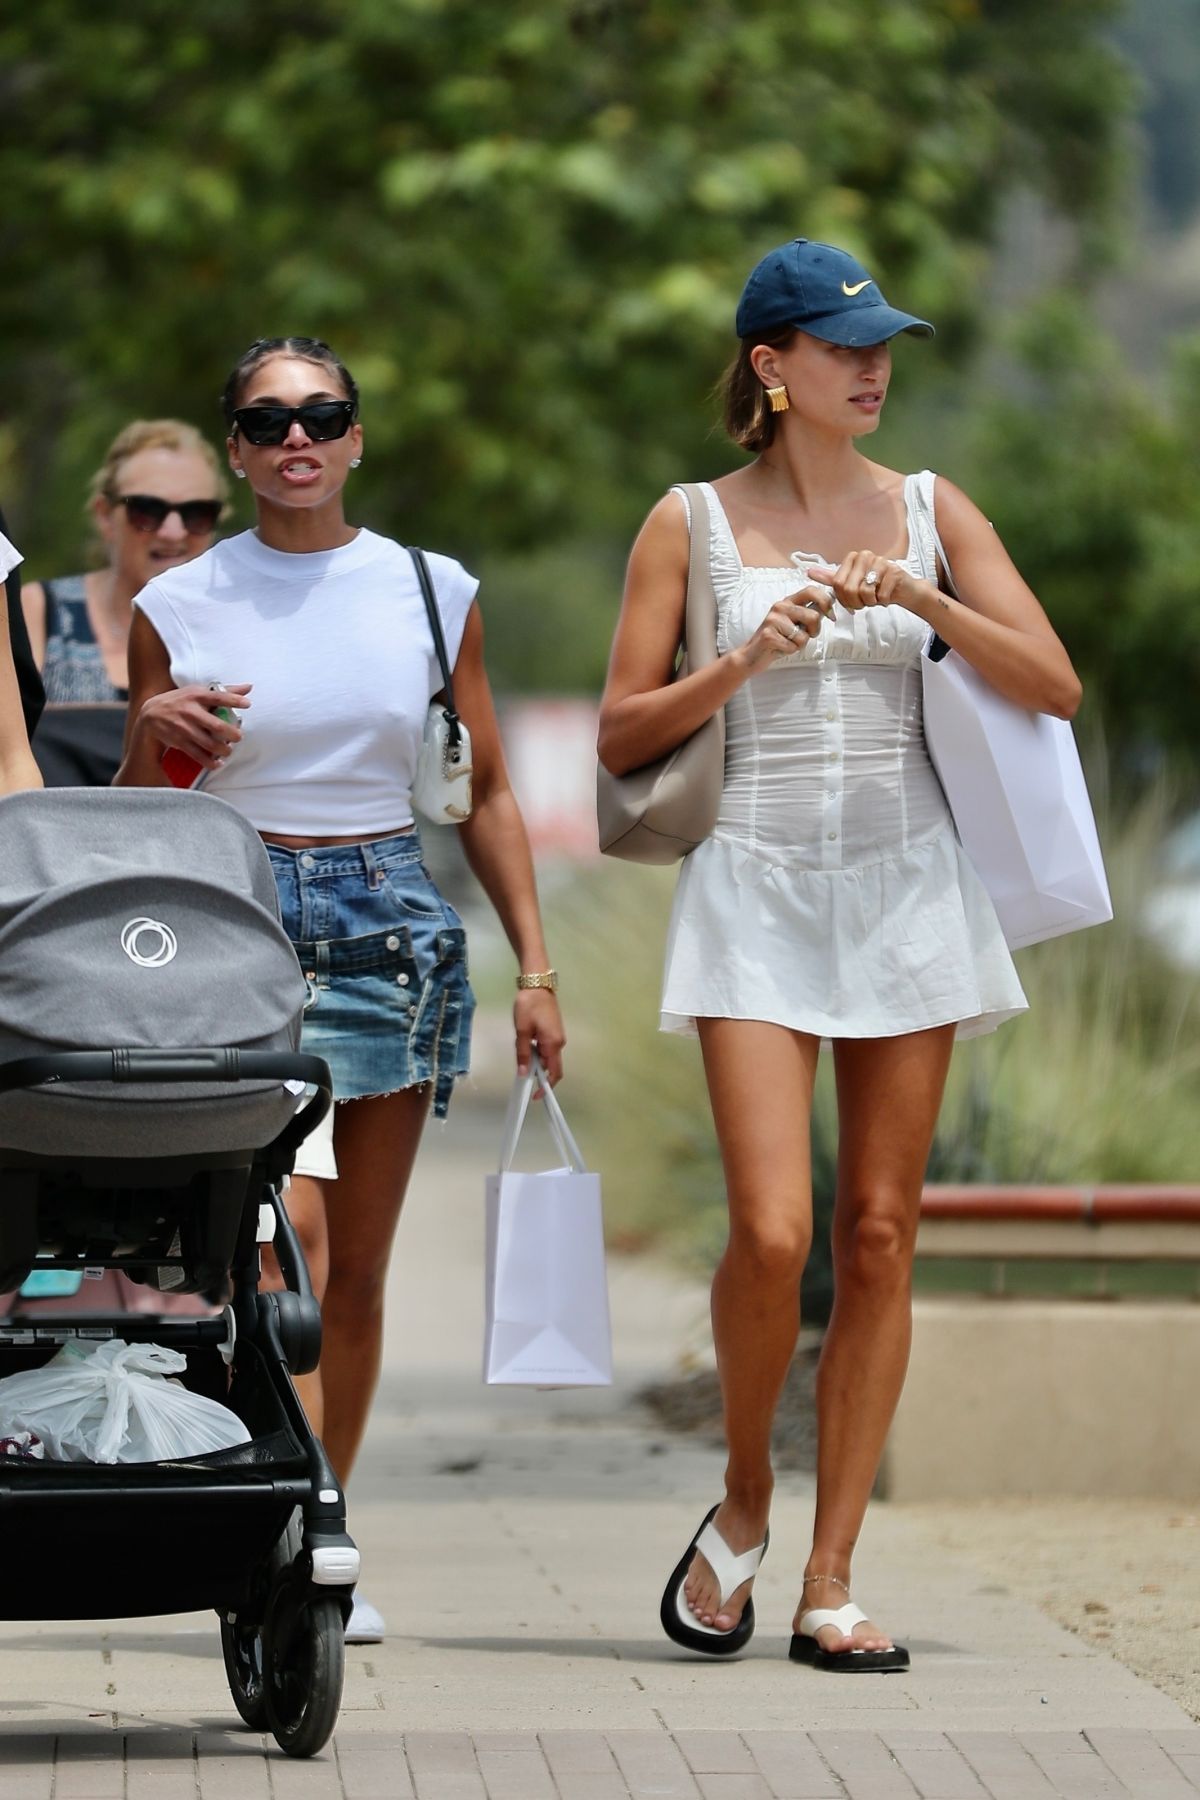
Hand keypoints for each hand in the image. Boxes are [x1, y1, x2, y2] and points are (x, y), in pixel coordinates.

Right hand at [135, 683, 251, 770]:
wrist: (150, 715)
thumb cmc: (180, 701)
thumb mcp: (198, 692)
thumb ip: (224, 691)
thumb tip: (249, 687)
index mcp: (197, 695)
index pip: (218, 697)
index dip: (234, 700)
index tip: (247, 704)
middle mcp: (190, 711)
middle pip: (216, 725)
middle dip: (231, 734)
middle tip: (239, 737)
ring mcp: (184, 727)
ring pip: (208, 743)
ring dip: (223, 750)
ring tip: (228, 750)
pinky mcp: (179, 741)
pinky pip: (197, 755)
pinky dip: (209, 762)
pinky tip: (218, 762)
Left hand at [515, 989, 564, 1085]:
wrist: (537, 984)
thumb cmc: (529, 1006)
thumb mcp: (522, 1031)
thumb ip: (523, 1053)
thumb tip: (524, 1074)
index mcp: (553, 1044)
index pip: (554, 1073)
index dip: (547, 1087)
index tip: (536, 1096)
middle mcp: (559, 1043)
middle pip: (552, 1066)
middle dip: (540, 1075)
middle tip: (523, 1076)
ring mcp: (557, 1036)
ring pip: (549, 1057)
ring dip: (537, 1062)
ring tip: (522, 1058)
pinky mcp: (554, 1030)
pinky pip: (548, 1048)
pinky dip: (539, 1053)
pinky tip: (527, 1047)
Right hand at [735, 586, 833, 675]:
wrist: (752, 655)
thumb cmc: (777, 640)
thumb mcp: (794, 623)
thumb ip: (808, 615)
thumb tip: (829, 609)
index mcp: (788, 601)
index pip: (811, 590)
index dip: (826, 601)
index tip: (831, 615)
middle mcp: (780, 607)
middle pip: (813, 616)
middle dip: (815, 630)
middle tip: (806, 636)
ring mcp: (773, 620)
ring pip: (804, 634)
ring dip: (800, 643)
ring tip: (788, 642)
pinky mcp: (769, 634)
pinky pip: (793, 646)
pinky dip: (790, 651)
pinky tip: (780, 648)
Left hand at [807, 553, 929, 614]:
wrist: (903, 590)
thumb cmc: (877, 587)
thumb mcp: (852, 583)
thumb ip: (832, 578)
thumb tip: (809, 572)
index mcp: (853, 558)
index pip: (838, 584)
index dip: (844, 599)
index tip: (852, 601)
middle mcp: (866, 556)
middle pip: (849, 589)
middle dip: (857, 602)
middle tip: (866, 601)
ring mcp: (881, 562)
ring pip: (865, 592)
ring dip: (871, 602)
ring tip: (877, 597)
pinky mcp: (895, 571)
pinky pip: (881, 595)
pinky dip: (884, 601)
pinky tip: (887, 595)